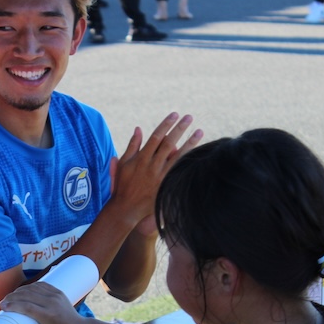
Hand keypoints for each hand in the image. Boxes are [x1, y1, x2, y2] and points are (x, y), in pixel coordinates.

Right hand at [0, 282, 87, 323]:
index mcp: (50, 316)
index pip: (27, 307)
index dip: (13, 305)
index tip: (2, 307)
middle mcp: (53, 303)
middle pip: (27, 295)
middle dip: (12, 297)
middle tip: (2, 303)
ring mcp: (56, 295)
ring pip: (33, 288)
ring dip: (19, 291)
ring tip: (9, 298)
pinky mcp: (57, 291)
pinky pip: (40, 285)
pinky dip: (29, 287)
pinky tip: (21, 291)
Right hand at [105, 112, 203, 232]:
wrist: (126, 208)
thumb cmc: (122, 185)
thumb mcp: (123, 163)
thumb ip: (132, 145)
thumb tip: (139, 128)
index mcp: (141, 158)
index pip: (156, 137)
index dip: (166, 124)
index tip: (174, 115)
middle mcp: (152, 166)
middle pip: (169, 143)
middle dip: (179, 129)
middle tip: (189, 117)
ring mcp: (160, 176)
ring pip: (178, 156)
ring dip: (190, 143)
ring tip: (200, 132)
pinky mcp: (166, 186)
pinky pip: (179, 171)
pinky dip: (188, 161)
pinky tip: (198, 154)